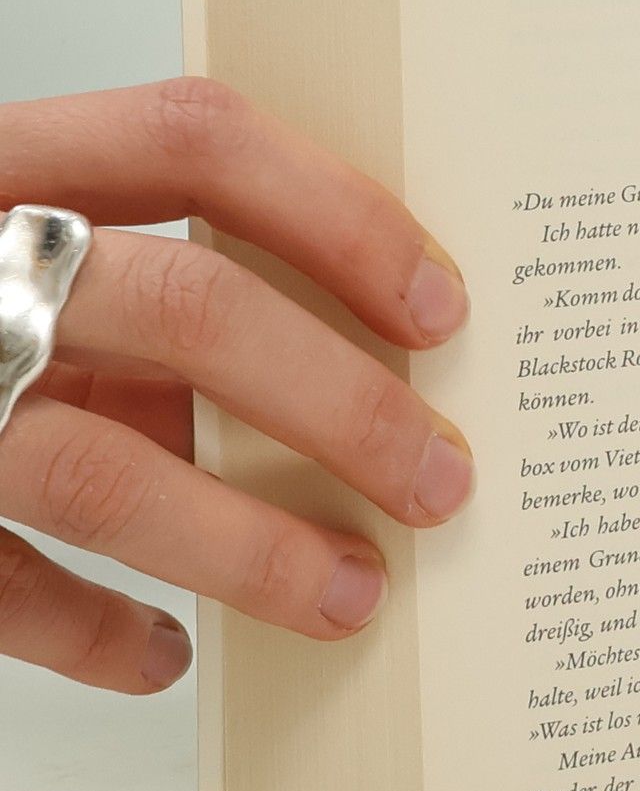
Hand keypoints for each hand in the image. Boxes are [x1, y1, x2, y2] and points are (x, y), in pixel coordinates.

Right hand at [0, 81, 474, 695]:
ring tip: (353, 596)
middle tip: (445, 480)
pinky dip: (94, 633)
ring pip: (98, 468)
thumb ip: (135, 289)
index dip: (338, 213)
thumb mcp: (13, 252)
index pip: (193, 135)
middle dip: (342, 402)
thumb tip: (342, 379)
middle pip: (186, 303)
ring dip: (250, 544)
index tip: (444, 308)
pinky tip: (165, 655)